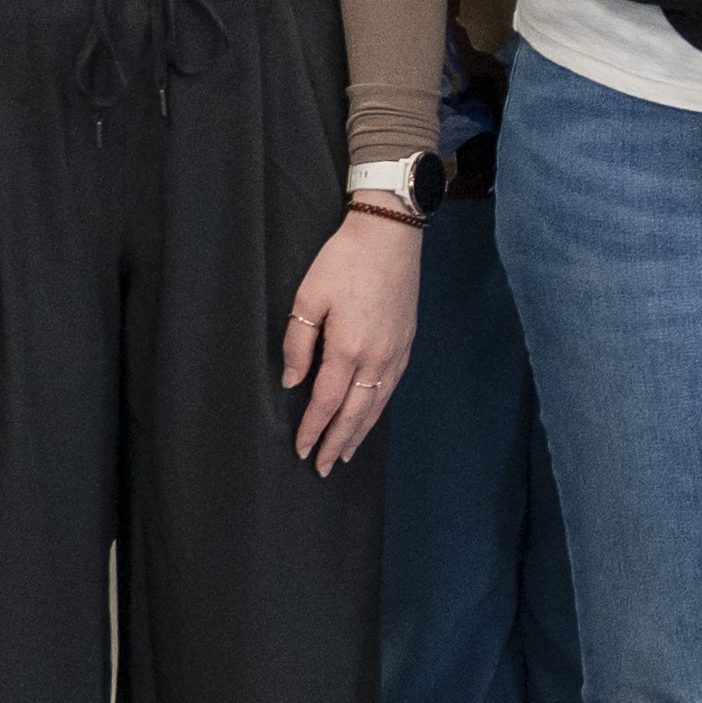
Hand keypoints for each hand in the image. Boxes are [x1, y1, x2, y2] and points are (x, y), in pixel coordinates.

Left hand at [282, 206, 421, 470]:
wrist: (390, 234)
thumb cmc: (343, 261)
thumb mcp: (308, 297)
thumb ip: (298, 343)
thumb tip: (294, 382)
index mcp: (348, 348)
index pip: (327, 402)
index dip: (314, 429)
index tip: (302, 450)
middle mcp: (377, 357)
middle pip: (356, 412)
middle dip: (338, 441)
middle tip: (324, 468)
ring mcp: (397, 351)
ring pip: (377, 403)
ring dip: (361, 431)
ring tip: (347, 452)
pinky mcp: (407, 341)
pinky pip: (391, 386)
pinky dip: (378, 408)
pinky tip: (371, 414)